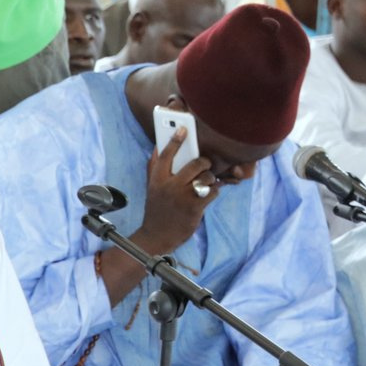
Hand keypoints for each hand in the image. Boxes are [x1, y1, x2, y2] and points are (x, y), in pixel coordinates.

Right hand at [133, 126, 215, 257]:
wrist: (157, 236)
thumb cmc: (157, 209)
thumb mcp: (151, 188)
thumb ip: (154, 168)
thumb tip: (158, 147)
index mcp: (157, 180)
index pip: (165, 155)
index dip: (175, 141)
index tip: (183, 129)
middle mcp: (169, 186)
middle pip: (194, 163)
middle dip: (204, 162)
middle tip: (205, 165)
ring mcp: (182, 197)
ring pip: (206, 176)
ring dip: (210, 178)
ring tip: (206, 183)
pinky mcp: (194, 207)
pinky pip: (213, 190)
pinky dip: (214, 191)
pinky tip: (207, 195)